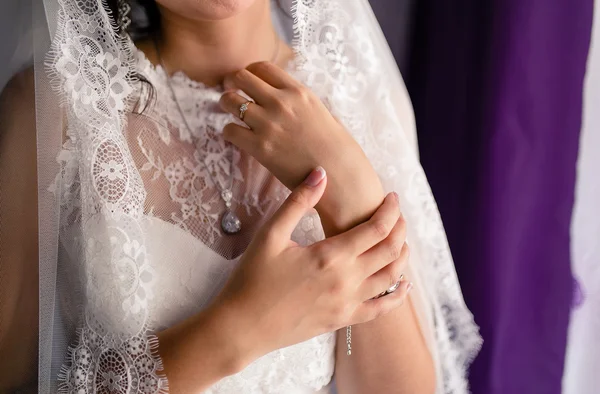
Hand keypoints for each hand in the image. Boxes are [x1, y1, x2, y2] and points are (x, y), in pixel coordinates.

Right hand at [210, 167, 410, 367]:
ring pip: (391, 277)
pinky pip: (380, 309)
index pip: (377, 228)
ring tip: (401, 241)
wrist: (242, 327)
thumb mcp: (271, 235)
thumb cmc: (252, 278)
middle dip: (400, 228)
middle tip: (397, 214)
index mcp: (330, 256)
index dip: (390, 210)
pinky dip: (397, 296)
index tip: (391, 197)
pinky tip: (404, 285)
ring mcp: (347, 303)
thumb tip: (321, 173)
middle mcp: (346, 280)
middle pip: (390, 250)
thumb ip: (298, 202)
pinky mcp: (342, 320)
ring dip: (402, 256)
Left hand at [219, 62, 384, 232]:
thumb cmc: (334, 146)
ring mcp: (269, 124)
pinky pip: (229, 130)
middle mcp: (281, 103)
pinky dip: (229, 132)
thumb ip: (299, 101)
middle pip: (241, 77)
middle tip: (233, 94)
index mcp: (298, 91)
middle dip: (233, 84)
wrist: (339, 175)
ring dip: (227, 106)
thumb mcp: (320, 112)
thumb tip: (283, 96)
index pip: (262, 67)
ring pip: (229, 101)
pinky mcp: (260, 147)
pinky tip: (238, 137)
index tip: (248, 83)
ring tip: (233, 115)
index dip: (250, 73)